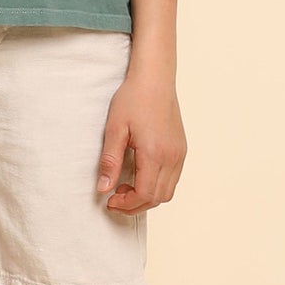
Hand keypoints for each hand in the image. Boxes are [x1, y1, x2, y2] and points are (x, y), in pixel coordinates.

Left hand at [96, 69, 185, 212]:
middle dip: (136, 205)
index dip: (127, 204)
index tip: (110, 200)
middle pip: (158, 198)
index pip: (145, 194)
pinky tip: (140, 175)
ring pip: (168, 192)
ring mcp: (179, 154)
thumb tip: (103, 188)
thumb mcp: (114, 129)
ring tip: (126, 186)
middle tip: (115, 197)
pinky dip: (157, 186)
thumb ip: (109, 161)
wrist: (154, 79)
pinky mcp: (181, 150)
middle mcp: (172, 157)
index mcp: (155, 153)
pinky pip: (173, 179)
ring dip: (147, 197)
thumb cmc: (134, 99)